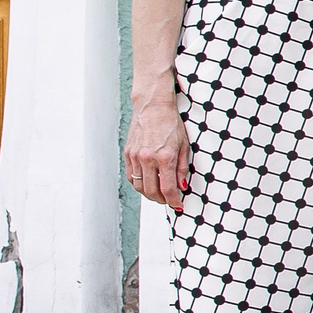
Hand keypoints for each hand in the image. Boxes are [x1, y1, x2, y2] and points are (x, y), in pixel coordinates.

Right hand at [123, 93, 189, 211]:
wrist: (153, 108)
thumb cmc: (171, 124)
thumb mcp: (184, 146)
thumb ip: (182, 168)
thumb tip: (182, 187)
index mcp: (164, 157)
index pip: (168, 189)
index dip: (173, 201)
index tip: (178, 205)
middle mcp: (147, 159)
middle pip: (151, 191)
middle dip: (161, 200)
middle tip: (169, 201)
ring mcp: (135, 156)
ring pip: (139, 186)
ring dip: (149, 195)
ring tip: (159, 194)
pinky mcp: (128, 154)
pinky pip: (131, 176)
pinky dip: (139, 184)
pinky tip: (148, 184)